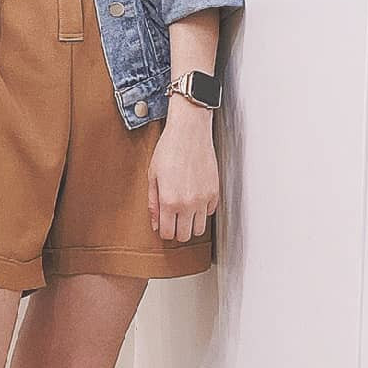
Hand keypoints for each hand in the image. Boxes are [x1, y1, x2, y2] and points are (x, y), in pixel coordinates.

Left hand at [147, 112, 218, 241]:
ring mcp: (204, 199)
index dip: (164, 231)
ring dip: (191, 223)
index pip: (168, 233)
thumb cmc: (168, 150)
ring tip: (184, 212)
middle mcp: (188, 204)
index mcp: (169, 201)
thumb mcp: (153, 176)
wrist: (190, 132)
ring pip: (200, 229)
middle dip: (178, 230)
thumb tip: (156, 224)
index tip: (163, 224)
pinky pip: (210, 213)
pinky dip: (202, 211)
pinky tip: (195, 199)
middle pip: (185, 236)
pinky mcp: (214, 192)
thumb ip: (153, 203)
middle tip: (173, 220)